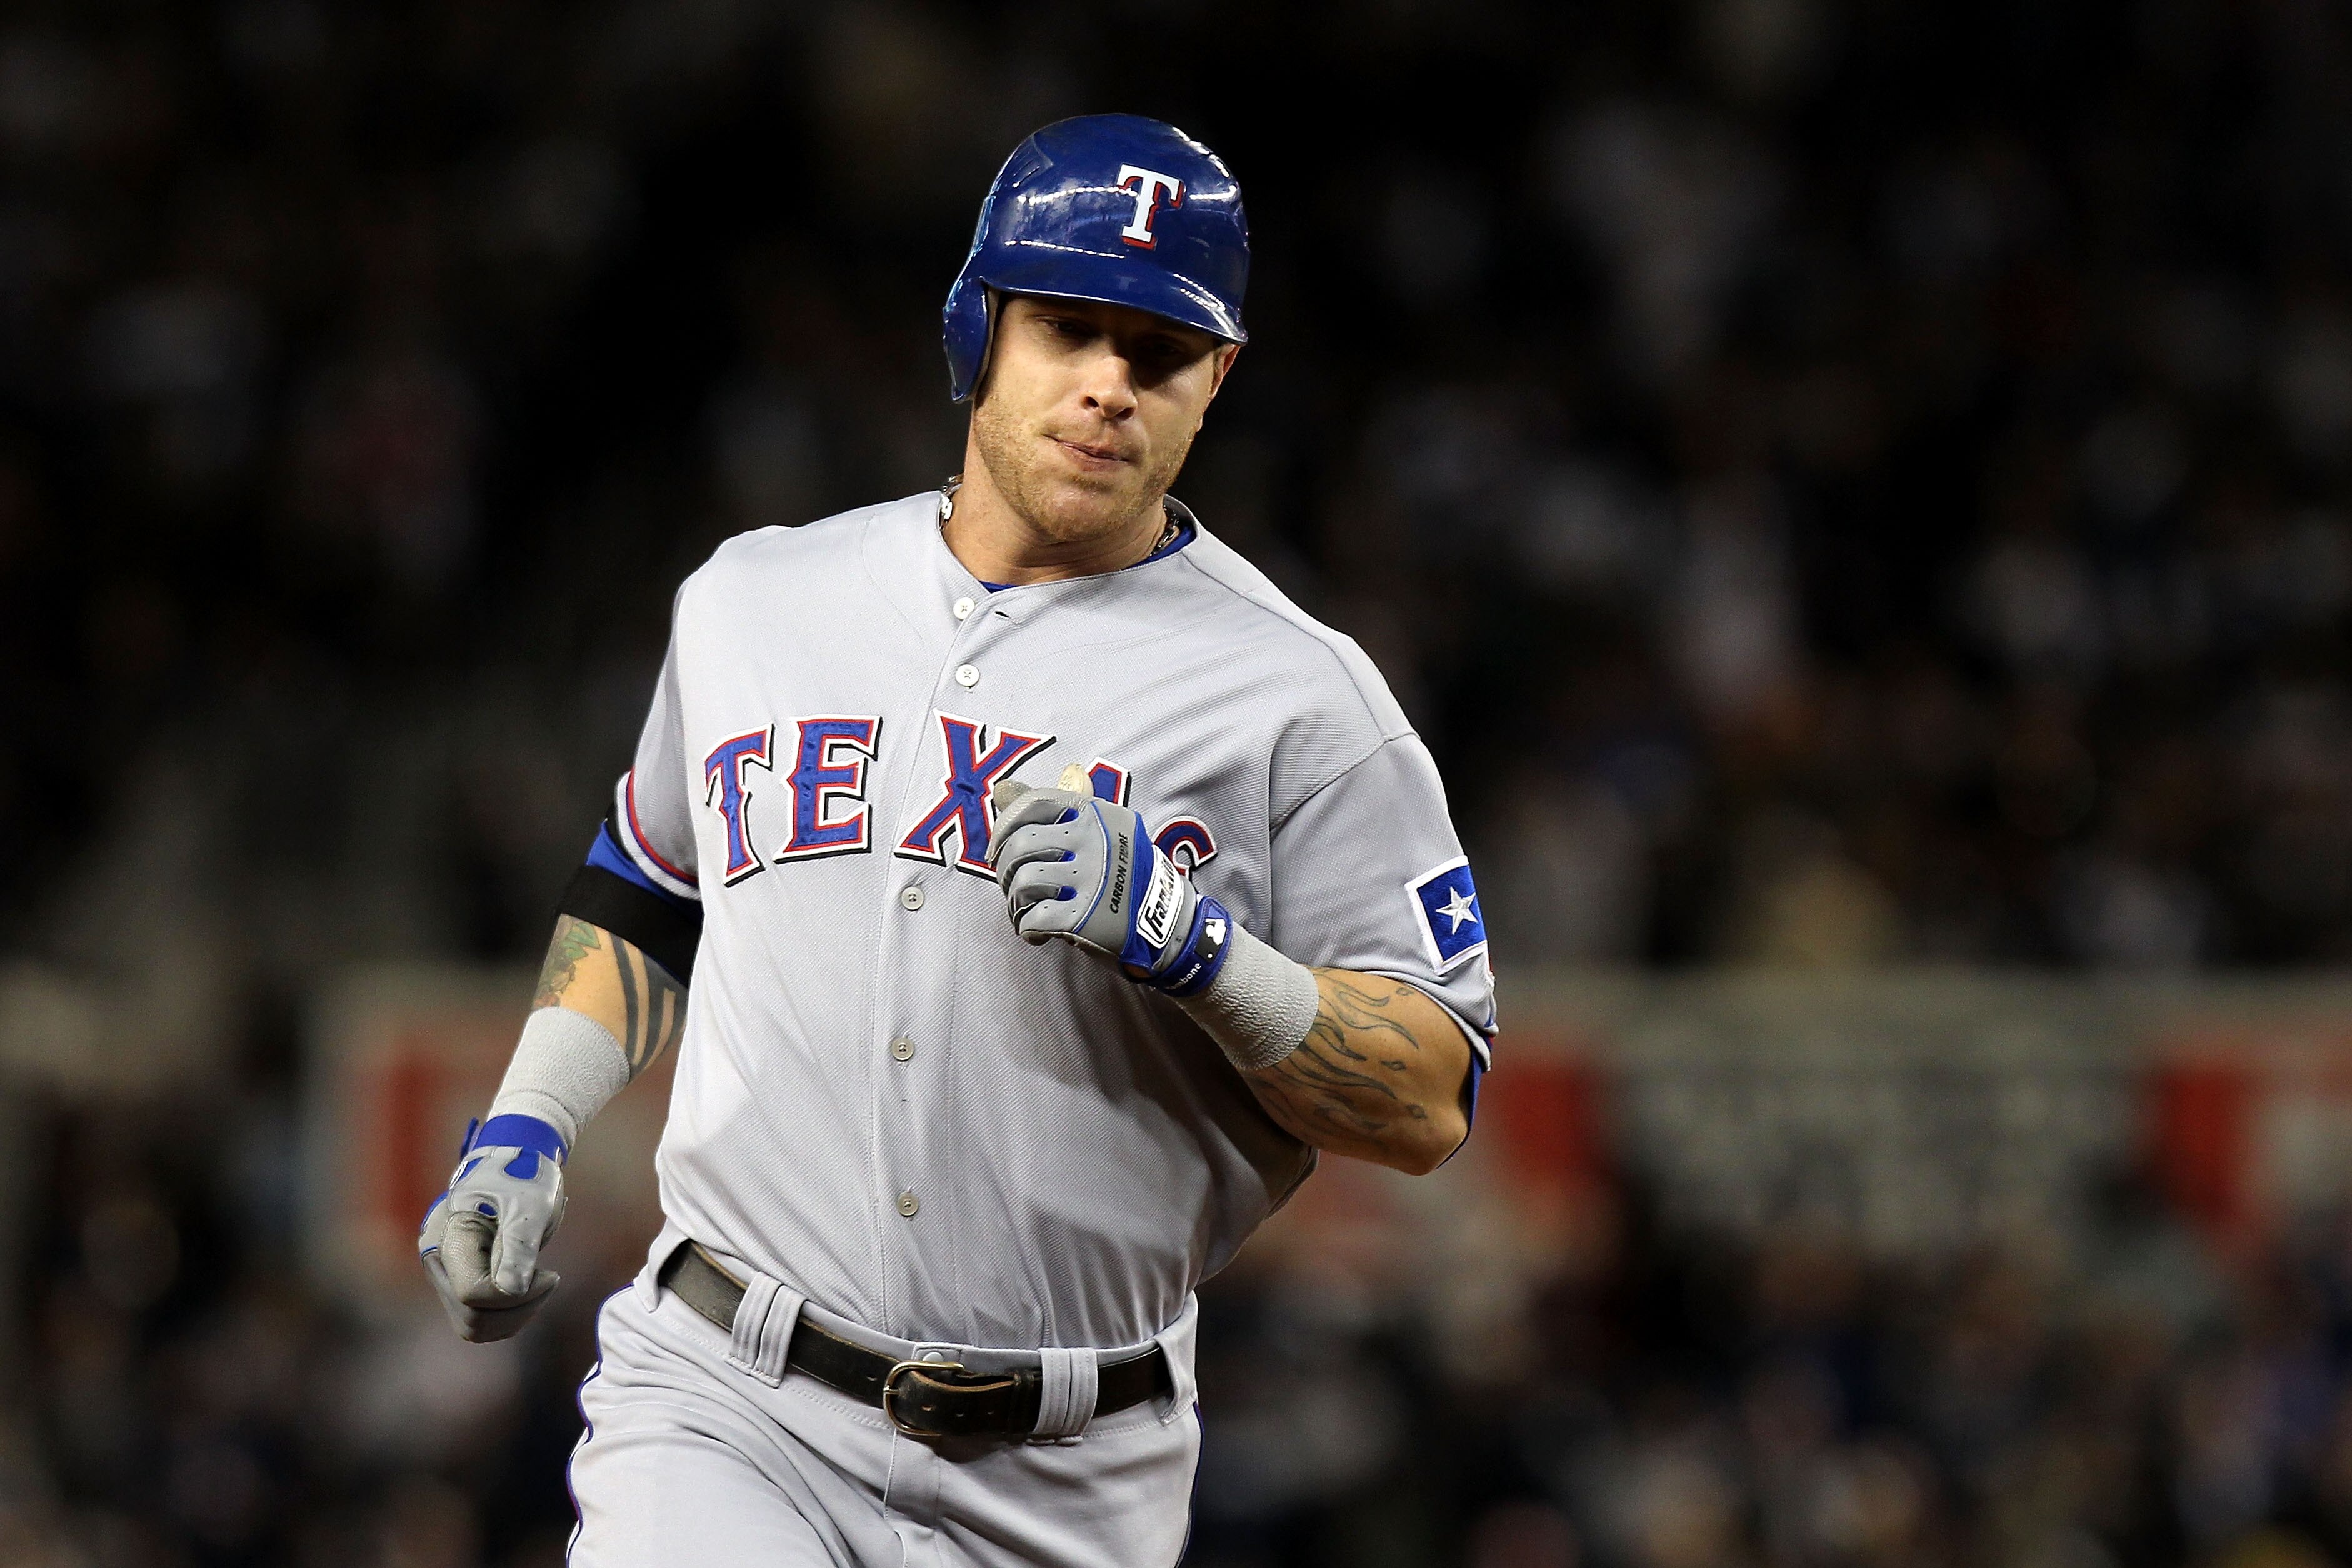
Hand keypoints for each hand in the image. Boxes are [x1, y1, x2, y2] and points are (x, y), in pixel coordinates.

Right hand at [417, 1115, 567, 1341]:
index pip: (473, 1294)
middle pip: (472, 1319)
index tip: (550, 1274)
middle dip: (518, 1307)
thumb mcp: (530, 1205)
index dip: (515, 1296)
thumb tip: (509, 1291)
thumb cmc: (524, 1175)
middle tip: (549, 1277)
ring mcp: (447, 1273)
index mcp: (450, 1236)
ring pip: (474, 1326)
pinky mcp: (459, 1281)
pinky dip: (510, 1313)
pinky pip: (480, 1318)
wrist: (516, 1159)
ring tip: (541, 1280)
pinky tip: (530, 1286)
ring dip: (515, 1314)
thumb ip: (519, 1246)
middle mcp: (438, 1260)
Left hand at [987, 781, 1229, 994]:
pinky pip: (1033, 918)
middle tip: (1014, 886)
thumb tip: (1002, 789)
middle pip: (1021, 845)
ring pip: (1023, 881)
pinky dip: (1026, 928)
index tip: (997, 848)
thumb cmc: (1126, 876)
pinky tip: (1037, 932)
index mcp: (1098, 815)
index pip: (1035, 804)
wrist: (1168, 926)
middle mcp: (1096, 842)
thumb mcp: (1102, 832)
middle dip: (1005, 870)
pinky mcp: (1087, 917)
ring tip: (1027, 911)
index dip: (1004, 826)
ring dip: (1015, 902)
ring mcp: (1093, 879)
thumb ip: (1053, 812)